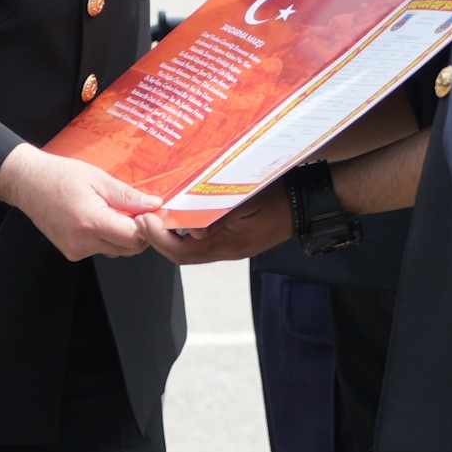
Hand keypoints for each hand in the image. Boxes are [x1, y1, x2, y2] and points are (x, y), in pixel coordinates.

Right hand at [0, 145, 159, 260]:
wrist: (28, 184)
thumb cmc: (60, 176)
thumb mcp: (99, 179)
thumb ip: (128, 196)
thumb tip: (154, 205)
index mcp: (90, 222)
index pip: (134, 237)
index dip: (147, 225)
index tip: (151, 211)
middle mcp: (82, 242)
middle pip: (129, 248)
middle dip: (139, 231)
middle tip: (136, 209)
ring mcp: (75, 250)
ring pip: (117, 250)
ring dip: (123, 235)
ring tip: (114, 211)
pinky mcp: (72, 252)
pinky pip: (102, 250)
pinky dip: (108, 238)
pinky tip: (101, 219)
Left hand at [137, 183, 288, 263]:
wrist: (308, 203)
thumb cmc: (279, 197)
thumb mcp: (246, 200)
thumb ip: (216, 214)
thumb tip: (191, 230)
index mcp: (228, 245)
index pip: (181, 252)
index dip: (158, 238)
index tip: (144, 220)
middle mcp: (228, 251)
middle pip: (183, 255)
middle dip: (159, 239)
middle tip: (143, 219)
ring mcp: (234, 247)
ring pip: (192, 250)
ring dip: (172, 236)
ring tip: (158, 217)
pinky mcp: (238, 240)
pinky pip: (206, 243)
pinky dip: (188, 233)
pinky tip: (183, 217)